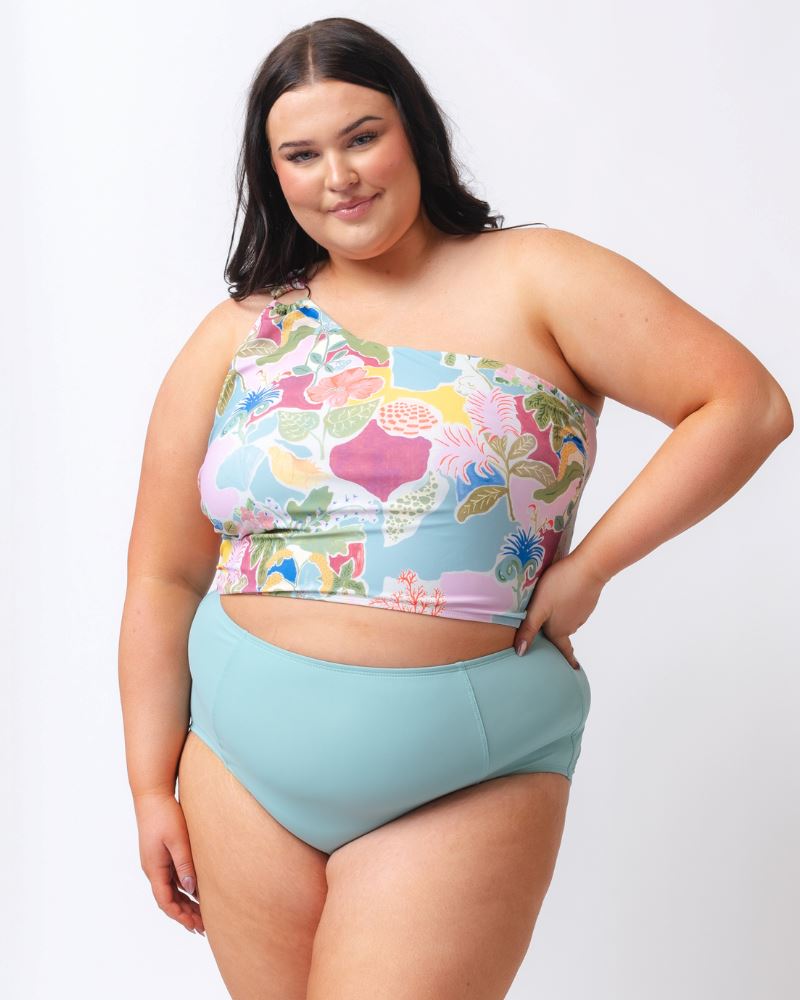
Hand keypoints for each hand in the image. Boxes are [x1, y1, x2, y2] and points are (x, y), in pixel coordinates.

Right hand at [133, 790, 204, 935]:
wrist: (152, 795)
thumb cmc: (165, 815)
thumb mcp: (178, 840)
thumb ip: (184, 864)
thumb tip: (192, 889)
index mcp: (154, 868)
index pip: (166, 901)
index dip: (180, 916)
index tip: (195, 927)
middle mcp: (153, 868)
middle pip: (169, 899)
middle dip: (184, 915)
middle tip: (203, 928)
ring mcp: (156, 862)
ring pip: (171, 890)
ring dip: (185, 903)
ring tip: (201, 915)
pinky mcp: (161, 854)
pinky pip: (172, 878)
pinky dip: (183, 889)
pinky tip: (196, 892)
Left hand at [514, 553, 604, 667]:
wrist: (589, 568)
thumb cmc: (560, 586)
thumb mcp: (538, 607)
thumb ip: (529, 629)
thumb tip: (520, 652)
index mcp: (559, 630)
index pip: (562, 649)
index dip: (566, 659)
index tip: (574, 668)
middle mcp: (571, 625)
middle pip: (561, 634)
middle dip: (555, 637)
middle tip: (549, 639)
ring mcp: (581, 612)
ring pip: (567, 620)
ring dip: (560, 619)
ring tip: (551, 612)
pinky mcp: (586, 600)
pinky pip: (573, 608)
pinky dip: (567, 606)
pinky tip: (561, 596)